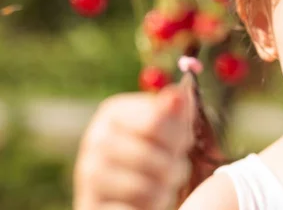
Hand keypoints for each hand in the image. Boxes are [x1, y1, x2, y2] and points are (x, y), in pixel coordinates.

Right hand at [73, 75, 195, 209]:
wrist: (127, 196)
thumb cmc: (155, 155)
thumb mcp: (169, 129)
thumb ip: (176, 111)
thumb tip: (177, 95)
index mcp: (114, 112)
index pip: (157, 120)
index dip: (179, 135)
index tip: (184, 142)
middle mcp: (95, 139)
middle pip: (153, 156)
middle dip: (175, 168)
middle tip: (175, 171)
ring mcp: (87, 174)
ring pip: (144, 188)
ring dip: (163, 192)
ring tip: (162, 188)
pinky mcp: (88, 204)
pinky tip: (142, 205)